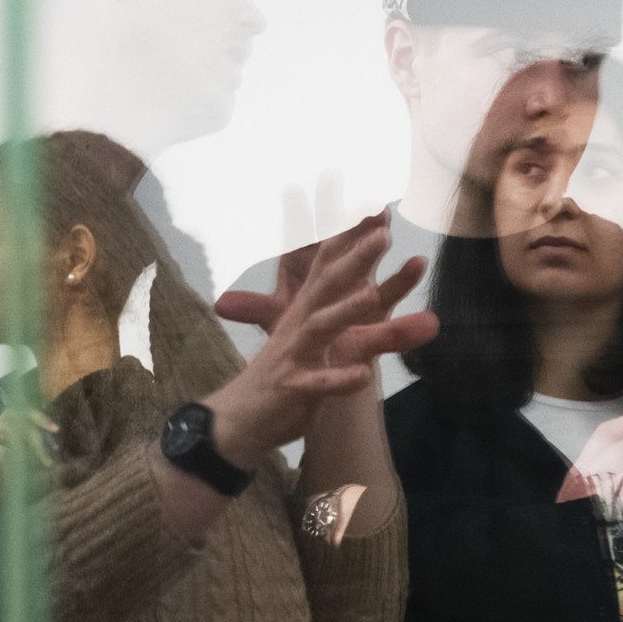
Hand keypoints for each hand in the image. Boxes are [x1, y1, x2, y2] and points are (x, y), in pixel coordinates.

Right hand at [0, 408, 58, 521]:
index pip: (15, 414)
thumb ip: (27, 455)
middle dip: (35, 444)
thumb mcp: (14, 471)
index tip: (55, 429)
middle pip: (12, 427)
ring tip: (19, 485)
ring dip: (16, 468)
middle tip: (48, 463)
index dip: (36, 417)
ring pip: (2, 447)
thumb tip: (52, 444)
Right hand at [208, 215, 437, 466]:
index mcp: (306, 308)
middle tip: (383, 230)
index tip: (372, 199)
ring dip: (344, 310)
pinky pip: (317, 384)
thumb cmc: (284, 374)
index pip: (328, 263)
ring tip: (371, 294)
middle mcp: (298, 324)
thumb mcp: (315, 341)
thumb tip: (356, 288)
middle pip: (327, 284)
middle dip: (354, 258)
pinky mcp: (292, 389)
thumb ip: (348, 315)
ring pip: (319, 327)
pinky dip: (338, 380)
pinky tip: (363, 378)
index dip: (347, 232)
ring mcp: (292, 355)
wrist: (239, 421)